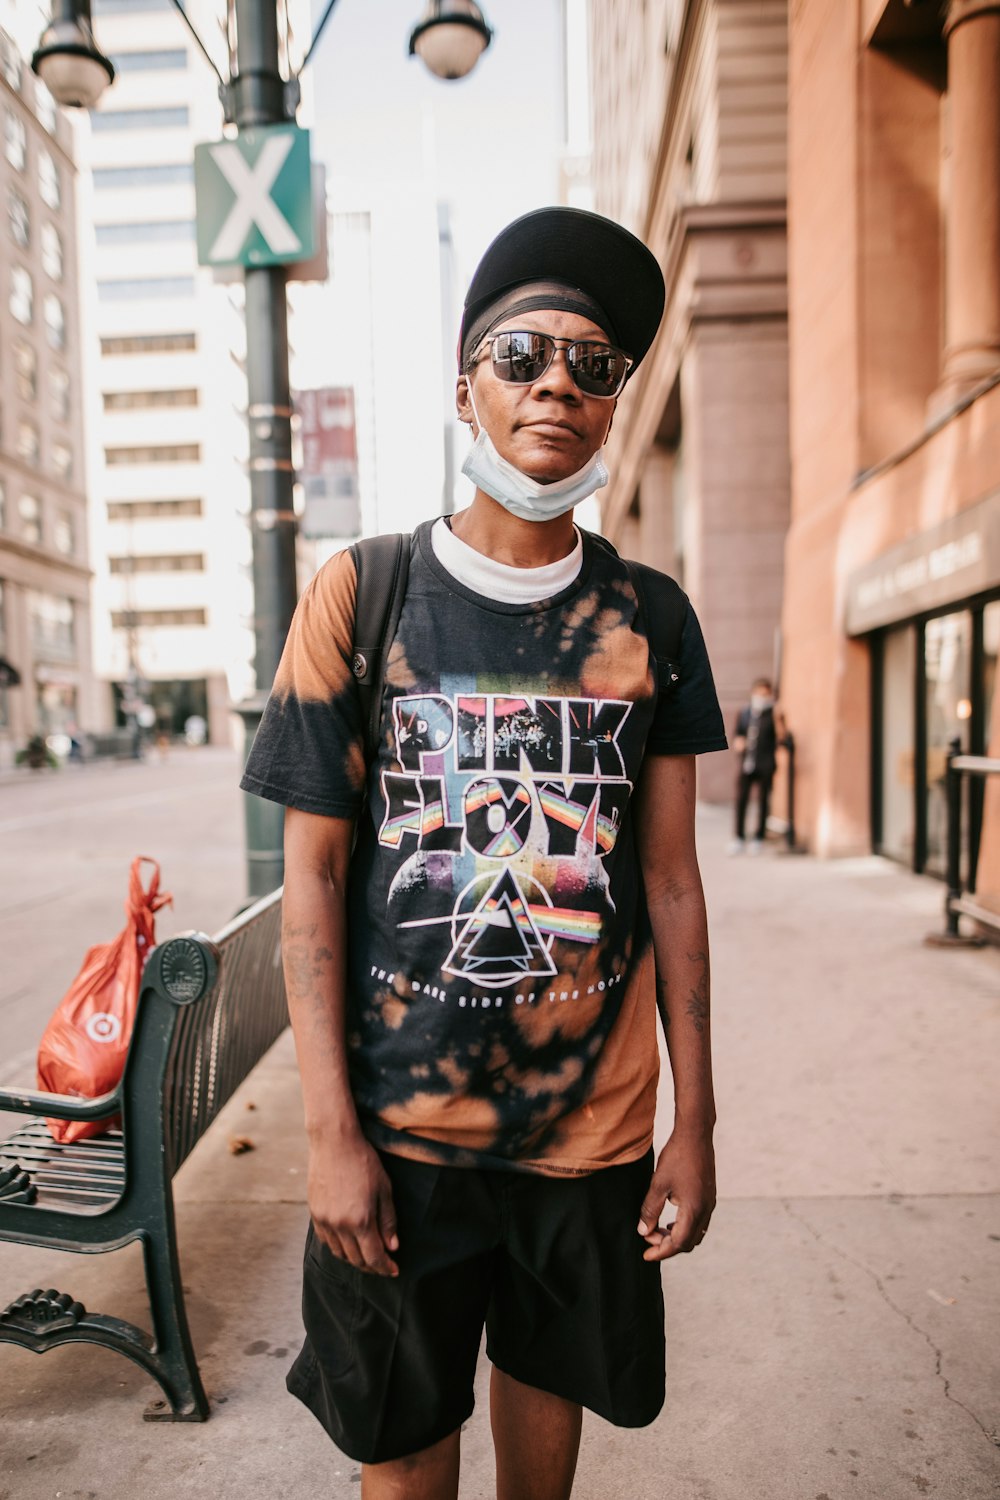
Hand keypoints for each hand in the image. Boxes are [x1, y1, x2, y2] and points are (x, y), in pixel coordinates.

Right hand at [307, 1132, 398, 1276]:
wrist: (334, 1142)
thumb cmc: (363, 1162)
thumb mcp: (384, 1189)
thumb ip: (388, 1220)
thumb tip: (392, 1246)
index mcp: (361, 1220)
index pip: (374, 1257)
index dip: (385, 1267)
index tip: (393, 1270)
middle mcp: (340, 1225)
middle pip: (356, 1260)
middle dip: (372, 1266)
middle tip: (383, 1265)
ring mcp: (325, 1221)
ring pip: (339, 1253)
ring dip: (354, 1259)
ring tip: (366, 1255)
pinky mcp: (314, 1214)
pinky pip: (326, 1241)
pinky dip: (338, 1247)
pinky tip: (347, 1243)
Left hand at [637, 1131, 715, 1261]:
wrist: (696, 1134)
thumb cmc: (677, 1157)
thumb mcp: (658, 1184)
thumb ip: (650, 1210)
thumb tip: (643, 1231)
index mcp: (694, 1210)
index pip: (678, 1243)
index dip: (661, 1252)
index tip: (645, 1255)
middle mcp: (706, 1210)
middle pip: (688, 1242)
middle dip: (668, 1245)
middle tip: (648, 1238)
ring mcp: (710, 1203)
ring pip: (695, 1233)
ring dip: (677, 1237)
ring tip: (657, 1230)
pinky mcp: (709, 1196)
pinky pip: (699, 1222)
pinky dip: (685, 1227)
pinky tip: (671, 1220)